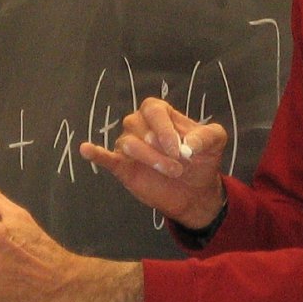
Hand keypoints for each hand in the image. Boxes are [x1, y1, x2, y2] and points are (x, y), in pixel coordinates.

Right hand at [79, 97, 226, 229]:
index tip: (179, 149)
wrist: (195, 191)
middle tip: (179, 166)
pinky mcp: (122, 166)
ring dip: (150, 158)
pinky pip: (105, 157)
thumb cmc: (202, 160)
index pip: (153, 109)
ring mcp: (129, 145)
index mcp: (161, 113)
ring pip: (127, 143)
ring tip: (172, 172)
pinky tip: (86, 149)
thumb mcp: (216, 142)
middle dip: (159, 147)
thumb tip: (188, 145)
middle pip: (137, 125)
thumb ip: (208, 135)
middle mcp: (141, 125)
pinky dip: (95, 153)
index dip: (164, 128)